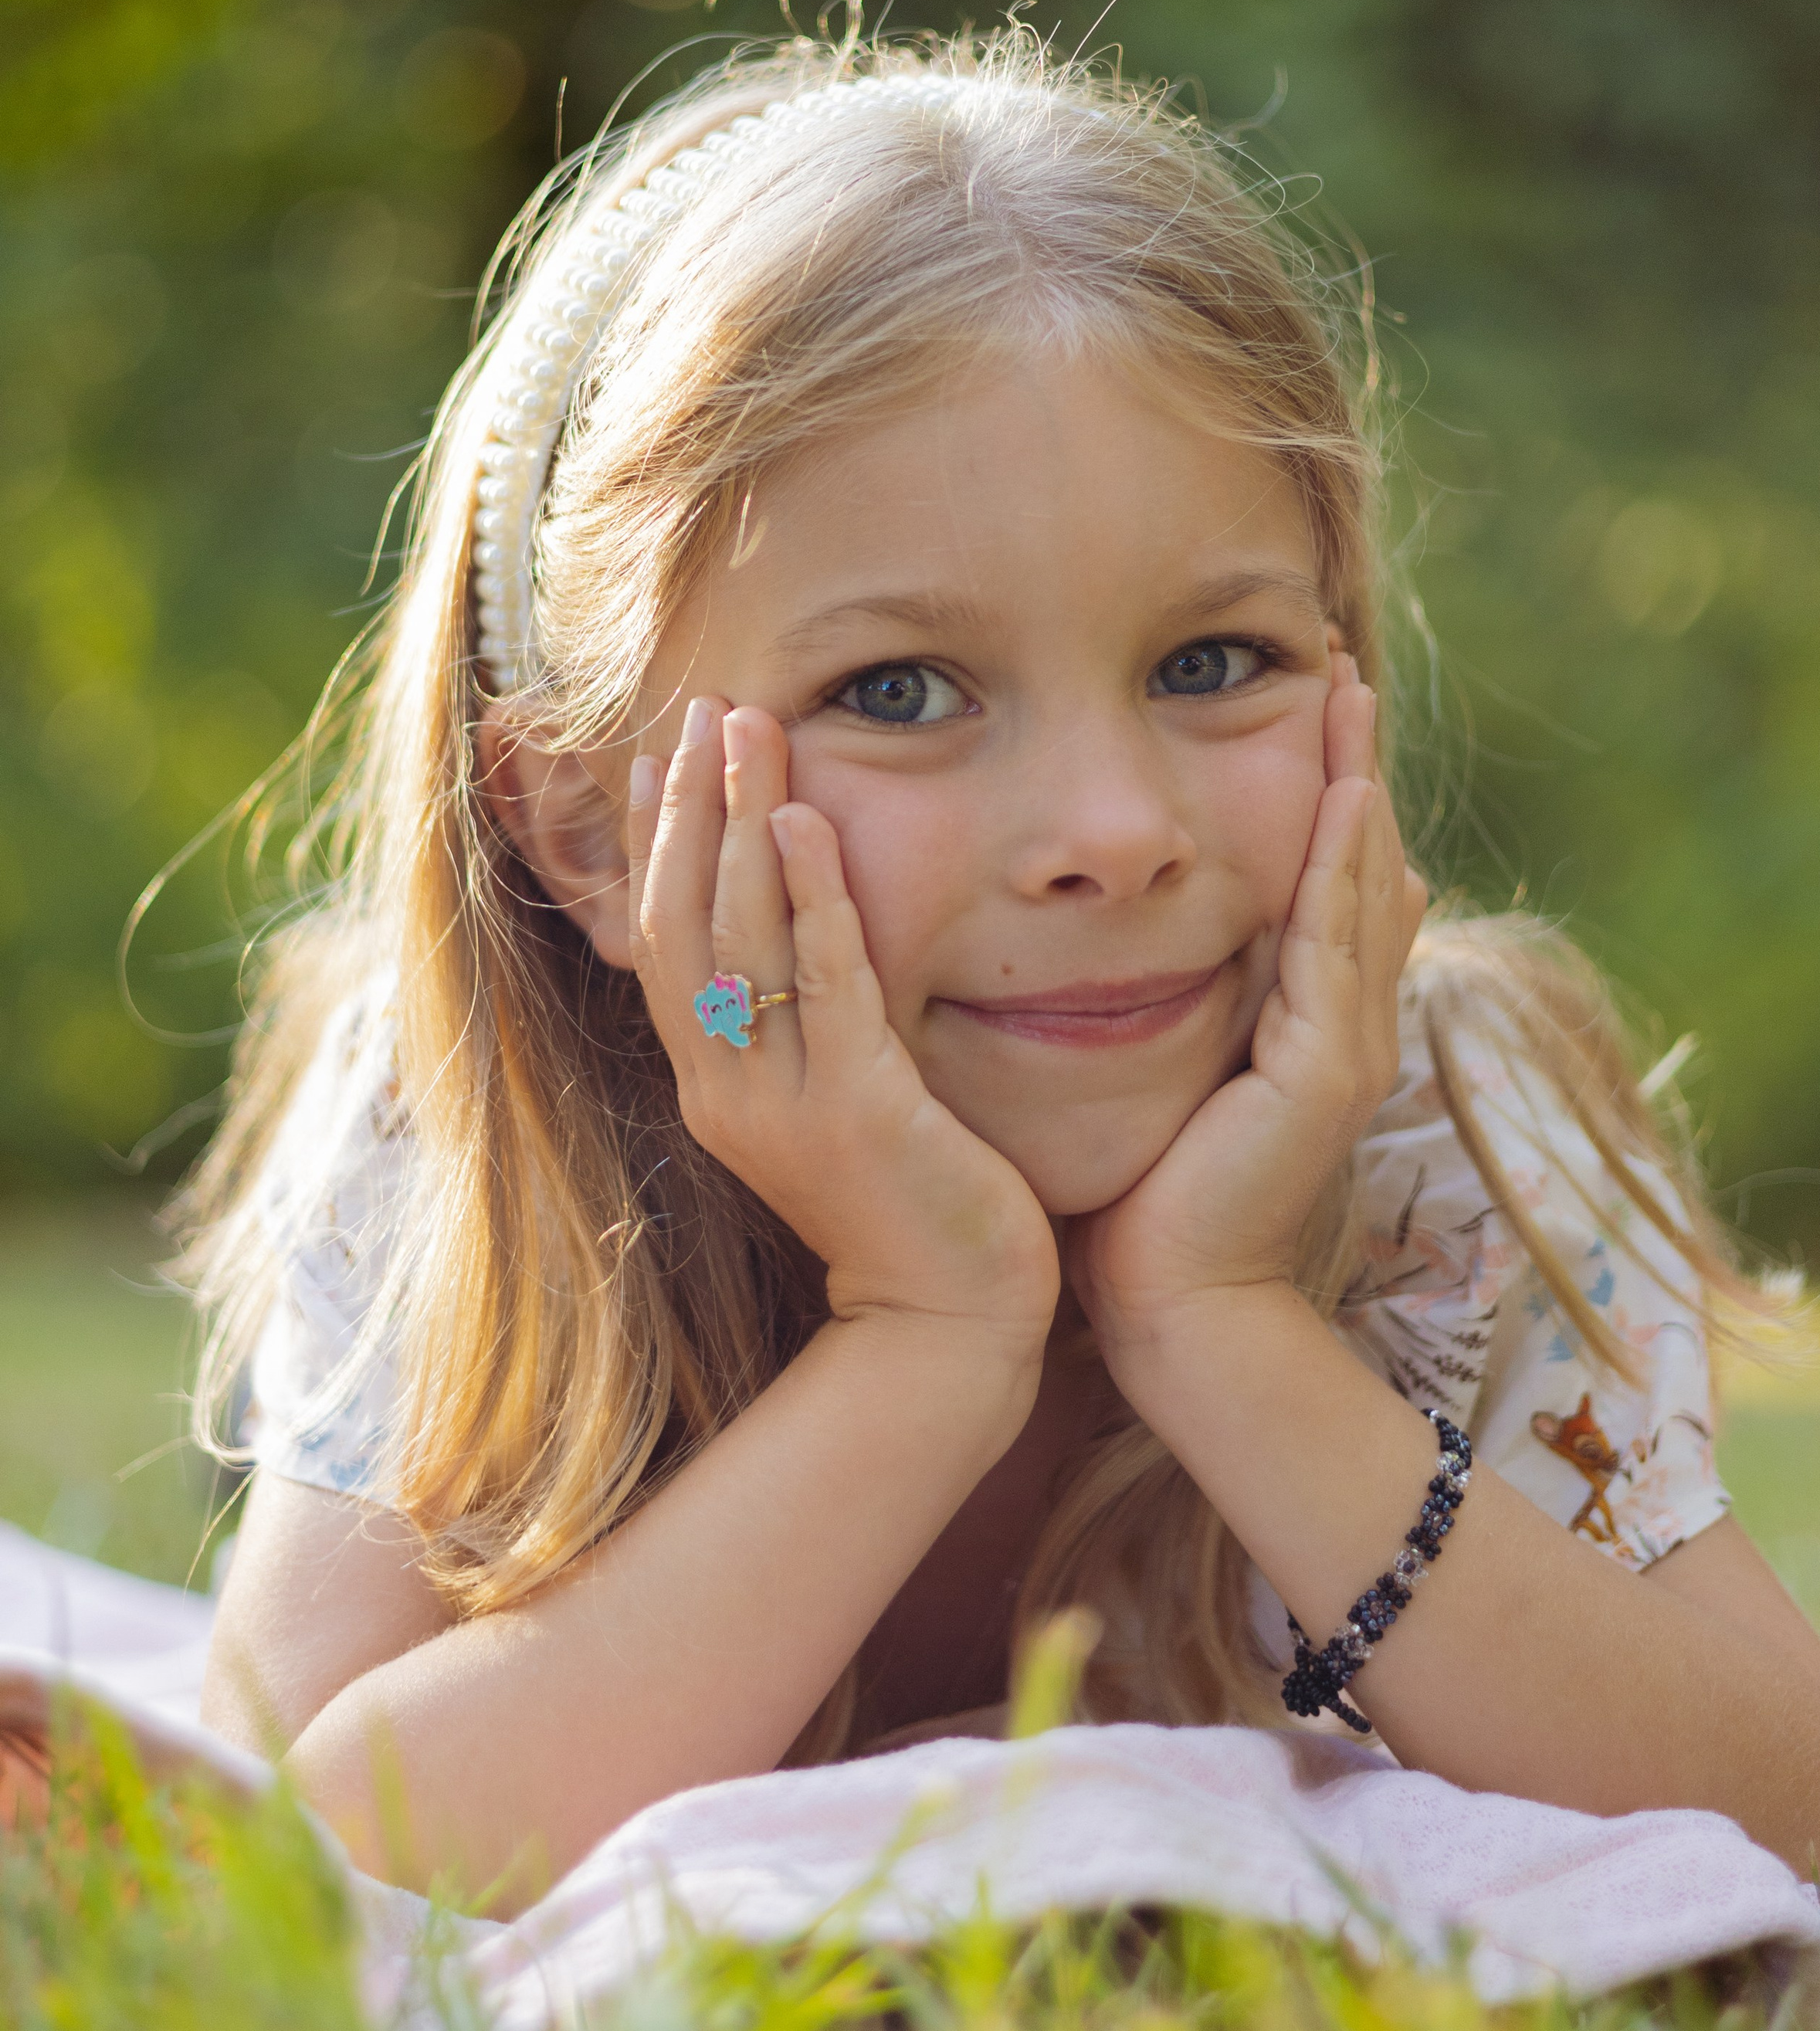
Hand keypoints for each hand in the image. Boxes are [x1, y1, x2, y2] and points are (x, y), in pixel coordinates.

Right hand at [629, 700, 1059, 1357]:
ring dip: (740, 820)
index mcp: (717, 1088)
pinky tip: (810, 819)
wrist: (951, 1323)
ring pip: (739, 937)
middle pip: (684, 922)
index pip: (665, 944)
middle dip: (690, 807)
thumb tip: (801, 940)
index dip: (658, 846)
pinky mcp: (857, 1111)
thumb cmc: (910, 1206)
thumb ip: (810, 1027)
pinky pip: (826, 981)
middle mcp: (730, 1090)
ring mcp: (784, 1104)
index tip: (663, 755)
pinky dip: (814, 893)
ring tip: (746, 726)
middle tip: (702, 708)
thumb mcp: (835, 1104)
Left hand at [1068, 654, 1426, 1358]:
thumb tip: (1154, 931)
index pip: (1327, 875)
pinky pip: (1333, 946)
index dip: (1325, 783)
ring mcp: (1346, 1047)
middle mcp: (1345, 1024)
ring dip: (1353, 783)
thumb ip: (1180, 999)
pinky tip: (1338, 800)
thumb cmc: (1148, 1200)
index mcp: (1309, 1020)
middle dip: (1349, 757)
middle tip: (1332, 660)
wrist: (1176, 1309)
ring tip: (1343, 692)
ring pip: (1358, 885)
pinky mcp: (1324, 1073)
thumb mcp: (1169, 1068)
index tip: (1304, 695)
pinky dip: (1337, 869)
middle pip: (1358, 860)